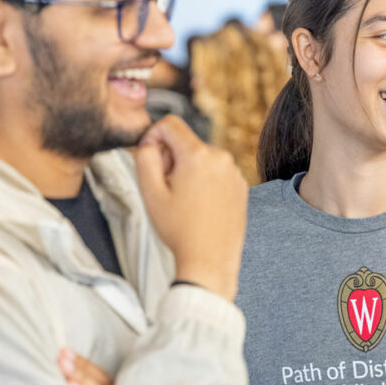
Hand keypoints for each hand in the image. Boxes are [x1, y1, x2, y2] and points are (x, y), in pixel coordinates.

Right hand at [130, 115, 247, 300]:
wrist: (209, 261)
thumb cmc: (179, 230)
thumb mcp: (150, 192)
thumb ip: (144, 157)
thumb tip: (149, 143)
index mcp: (198, 155)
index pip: (170, 124)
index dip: (152, 136)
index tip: (149, 158)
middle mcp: (220, 158)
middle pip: (186, 143)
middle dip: (171, 160)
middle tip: (167, 190)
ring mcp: (234, 172)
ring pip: (201, 159)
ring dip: (188, 172)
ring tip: (185, 203)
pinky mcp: (241, 186)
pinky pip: (216, 173)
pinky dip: (204, 183)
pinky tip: (200, 208)